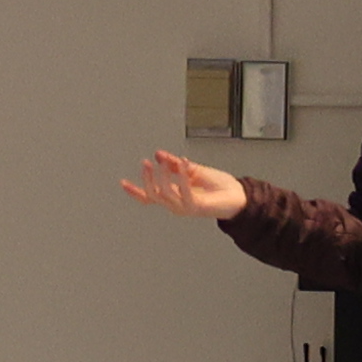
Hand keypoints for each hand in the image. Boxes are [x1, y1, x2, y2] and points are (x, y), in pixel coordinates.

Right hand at [119, 149, 245, 223]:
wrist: (240, 195)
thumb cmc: (219, 186)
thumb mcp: (193, 170)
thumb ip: (176, 164)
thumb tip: (159, 154)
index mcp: (174, 196)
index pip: (149, 197)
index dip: (135, 191)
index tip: (122, 182)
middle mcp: (176, 204)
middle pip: (153, 195)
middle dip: (147, 178)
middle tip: (145, 163)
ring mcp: (185, 207)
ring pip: (164, 193)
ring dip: (162, 176)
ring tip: (162, 161)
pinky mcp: (196, 206)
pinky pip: (183, 190)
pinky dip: (182, 176)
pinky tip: (184, 163)